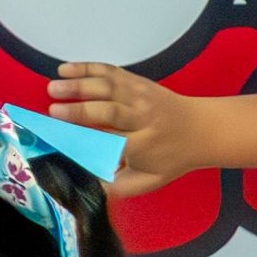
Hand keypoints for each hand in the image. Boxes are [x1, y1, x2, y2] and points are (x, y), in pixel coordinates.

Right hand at [49, 62, 208, 198]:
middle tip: (53, 111)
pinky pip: (110, 71)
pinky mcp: (137, 81)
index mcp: (144, 144)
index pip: (112, 142)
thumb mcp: (150, 179)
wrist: (203, 129)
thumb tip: (87, 188)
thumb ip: (119, 187)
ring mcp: (140, 96)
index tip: (61, 141)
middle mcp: (143, 118)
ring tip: (53, 88)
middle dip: (81, 110)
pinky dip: (87, 68)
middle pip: (110, 111)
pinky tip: (65, 70)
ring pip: (108, 87)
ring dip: (79, 85)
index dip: (87, 141)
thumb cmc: (171, 157)